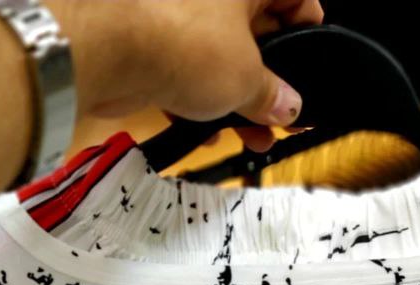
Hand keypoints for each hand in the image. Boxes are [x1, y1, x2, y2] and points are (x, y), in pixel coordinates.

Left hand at [54, 0, 323, 150]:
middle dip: (271, 81)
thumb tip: (288, 106)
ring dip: (237, 99)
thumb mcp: (246, 78)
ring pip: (221, 54)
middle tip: (280, 118)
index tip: (310, 73)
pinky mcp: (153, 37)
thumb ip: (272, 95)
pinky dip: (199, 98)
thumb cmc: (181, 40)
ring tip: (251, 137)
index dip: (307, 35)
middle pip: (257, 31)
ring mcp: (181, 10)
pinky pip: (187, 68)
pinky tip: (207, 131)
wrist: (109, 49)